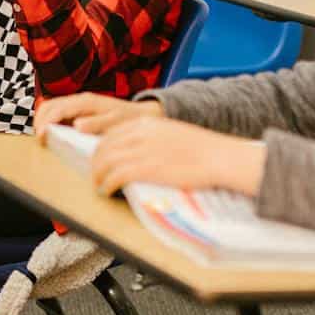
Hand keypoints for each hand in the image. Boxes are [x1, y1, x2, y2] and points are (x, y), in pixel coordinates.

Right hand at [34, 93, 163, 140]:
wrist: (141, 114)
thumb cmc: (128, 120)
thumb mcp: (116, 123)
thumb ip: (97, 124)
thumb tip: (77, 126)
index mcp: (86, 102)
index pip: (57, 108)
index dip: (46, 122)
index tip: (41, 137)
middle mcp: (79, 99)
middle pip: (49, 105)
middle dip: (40, 121)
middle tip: (40, 139)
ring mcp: (78, 103)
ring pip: (50, 107)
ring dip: (43, 120)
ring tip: (44, 137)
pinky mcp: (78, 109)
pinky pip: (58, 111)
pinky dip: (50, 121)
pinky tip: (53, 133)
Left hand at [90, 117, 267, 197]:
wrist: (218, 157)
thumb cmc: (203, 149)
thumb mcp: (173, 133)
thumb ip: (154, 138)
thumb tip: (142, 152)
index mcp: (147, 123)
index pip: (112, 132)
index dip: (102, 147)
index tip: (101, 158)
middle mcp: (140, 133)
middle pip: (104, 146)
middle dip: (96, 162)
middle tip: (96, 175)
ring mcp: (142, 150)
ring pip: (105, 161)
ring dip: (98, 175)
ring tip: (99, 185)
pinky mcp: (145, 168)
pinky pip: (115, 176)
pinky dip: (107, 184)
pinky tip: (107, 191)